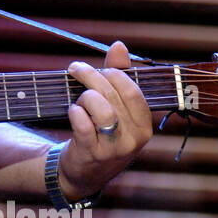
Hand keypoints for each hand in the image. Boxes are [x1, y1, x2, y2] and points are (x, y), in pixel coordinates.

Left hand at [58, 40, 152, 199]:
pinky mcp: (92, 155)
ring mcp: (114, 149)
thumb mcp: (115, 108)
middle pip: (114, 95)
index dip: (113, 73)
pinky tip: (72, 111)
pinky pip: (84, 126)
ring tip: (78, 101)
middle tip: (76, 69)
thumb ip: (118, 76)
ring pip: (102, 110)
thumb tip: (119, 45)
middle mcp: (134, 138)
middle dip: (92, 76)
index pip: (133, 90)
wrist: (84, 172)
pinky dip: (75, 113)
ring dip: (84, 98)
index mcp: (144, 125)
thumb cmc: (101, 133)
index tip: (97, 67)